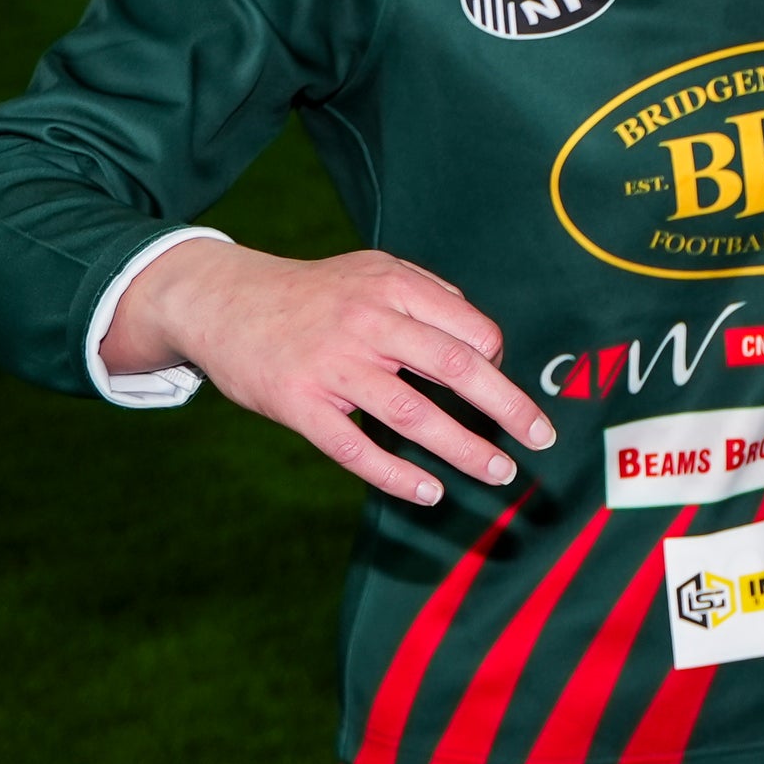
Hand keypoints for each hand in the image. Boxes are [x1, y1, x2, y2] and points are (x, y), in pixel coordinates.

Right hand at [107, 239, 554, 505]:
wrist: (221, 300)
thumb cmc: (313, 293)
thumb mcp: (373, 271)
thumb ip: (429, 295)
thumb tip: (484, 338)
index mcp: (395, 288)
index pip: (471, 330)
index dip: (499, 362)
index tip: (506, 388)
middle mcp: (368, 323)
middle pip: (457, 368)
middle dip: (508, 407)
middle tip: (542, 436)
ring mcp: (332, 365)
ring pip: (412, 414)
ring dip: (463, 449)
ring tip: (498, 473)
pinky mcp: (299, 403)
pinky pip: (355, 449)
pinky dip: (395, 475)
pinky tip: (428, 493)